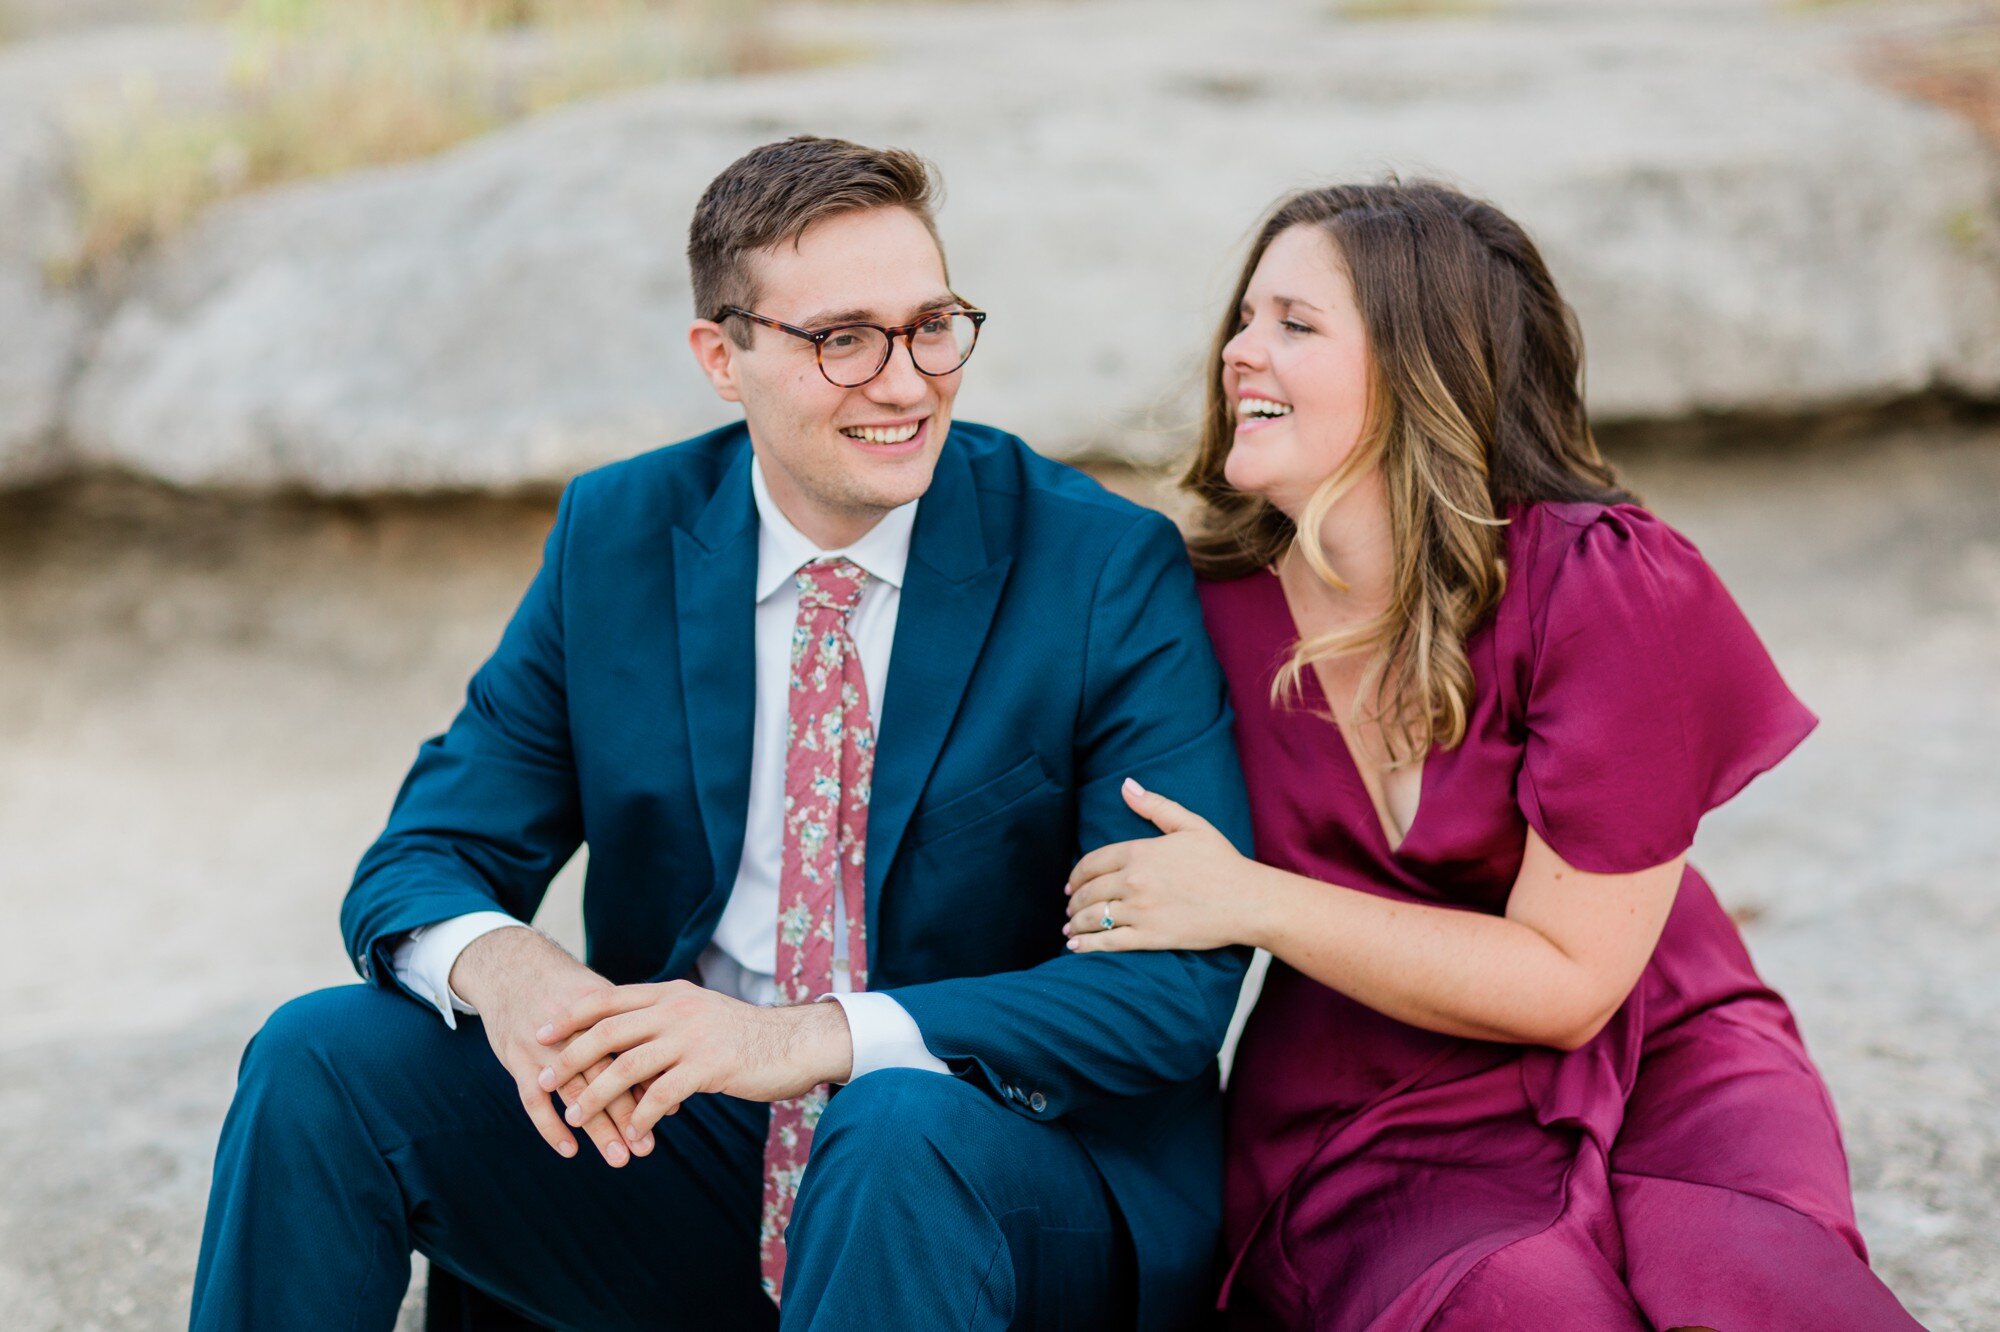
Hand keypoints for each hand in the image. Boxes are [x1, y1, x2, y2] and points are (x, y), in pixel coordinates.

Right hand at [449, 926, 652, 1166]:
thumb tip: (667, 1077)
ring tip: (620, 1157)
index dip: (649, 1080)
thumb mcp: (600, 999)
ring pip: (572, 1092)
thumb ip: (631, 1034)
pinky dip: (549, 1126)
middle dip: (626, 1114)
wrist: (511, 967)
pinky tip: (570, 1150)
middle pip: (605, 1076)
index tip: (670, 1110)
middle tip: (646, 1149)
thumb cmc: (567, 990)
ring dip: (597, 1128)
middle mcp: (573, 1029)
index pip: (630, 1050)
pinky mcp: (516, 1059)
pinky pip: (532, 1099)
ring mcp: (542, 1046)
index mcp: (601, 1011)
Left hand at [533, 981, 853, 1144]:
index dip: (570, 1016)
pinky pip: (662, 1096)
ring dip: (597, 1095)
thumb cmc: (746, 1036)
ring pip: (628, 1066)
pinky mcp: (710, 1066)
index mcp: (671, 994)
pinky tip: (632, 1134)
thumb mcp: (700, 1015)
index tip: (541, 1034)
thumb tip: (625, 1041)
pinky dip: (641, 1117)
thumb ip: (665, 1021)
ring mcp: (693, 1036)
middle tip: (543, 1080)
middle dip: (570, 1058)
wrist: (795, 1043)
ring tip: (576, 1115)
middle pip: (608, 1031)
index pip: (608, 999)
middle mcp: (677, 1009)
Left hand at [1064, 778, 1251, 953]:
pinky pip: (1108, 942)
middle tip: (1070, 906)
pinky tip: (1075, 946)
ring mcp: (1140, 910)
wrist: (1247, 900)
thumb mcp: (1190, 825)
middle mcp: (1134, 881)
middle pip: (1088, 891)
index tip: (1071, 883)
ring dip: (1076, 922)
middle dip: (1074, 900)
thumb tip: (1126, 786)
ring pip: (1093, 917)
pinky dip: (1086, 945)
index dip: (1076, 875)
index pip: (1092, 863)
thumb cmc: (1223, 861)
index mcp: (1140, 852)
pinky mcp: (1149, 937)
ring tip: (1070, 927)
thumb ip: (1155, 806)